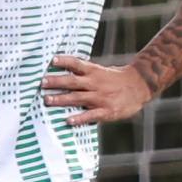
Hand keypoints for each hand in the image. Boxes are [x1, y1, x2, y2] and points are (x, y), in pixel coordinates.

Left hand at [41, 53, 155, 127]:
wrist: (140, 87)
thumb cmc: (115, 79)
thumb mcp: (101, 71)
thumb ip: (84, 72)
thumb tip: (63, 69)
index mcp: (94, 72)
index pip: (77, 64)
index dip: (65, 61)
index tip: (52, 60)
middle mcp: (95, 83)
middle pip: (73, 81)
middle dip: (56, 82)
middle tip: (42, 82)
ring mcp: (100, 97)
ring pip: (78, 98)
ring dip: (61, 99)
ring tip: (47, 100)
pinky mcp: (107, 111)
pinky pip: (91, 115)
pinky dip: (79, 118)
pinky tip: (68, 120)